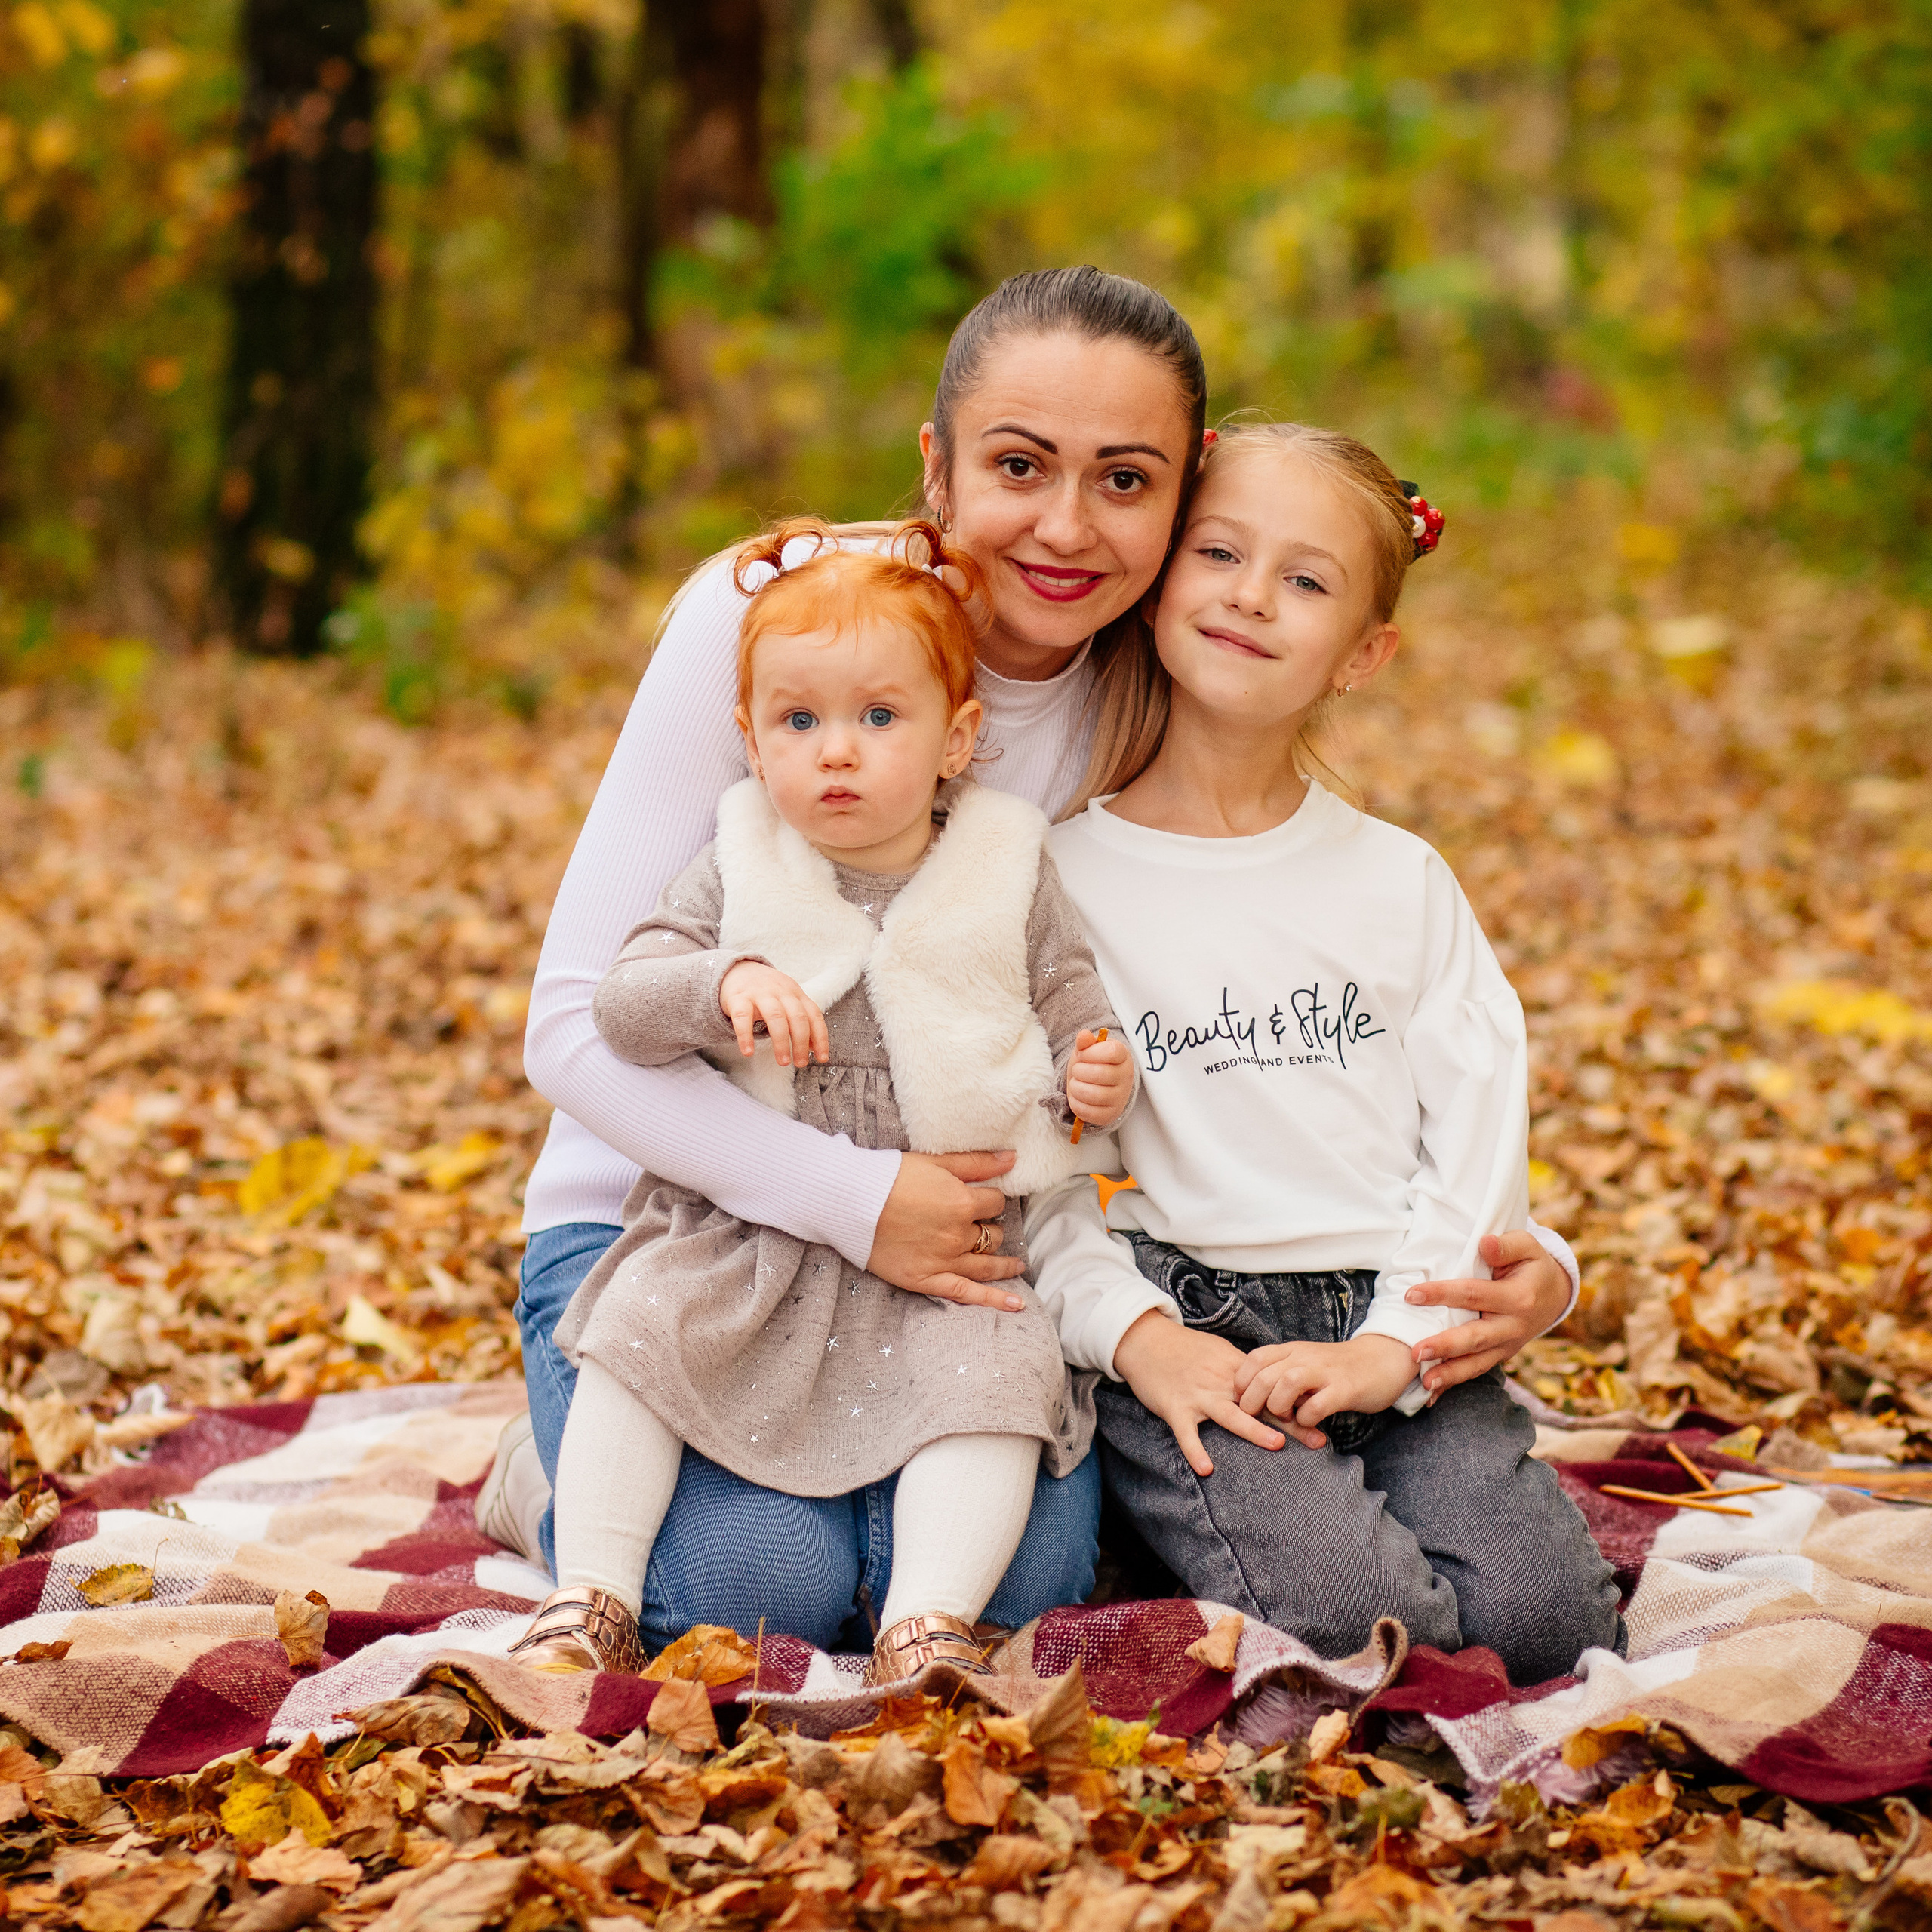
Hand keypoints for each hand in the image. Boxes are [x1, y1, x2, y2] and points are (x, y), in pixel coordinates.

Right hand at [719, 961, 827, 1068]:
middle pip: (797, 1017)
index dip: (820, 1038)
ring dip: (781, 1042)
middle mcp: (781, 992)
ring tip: (783, 1062)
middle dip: (801, 1043)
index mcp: (796, 994)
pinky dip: (746, 1036)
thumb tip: (814, 1048)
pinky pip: (743, 1017)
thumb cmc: (767, 992)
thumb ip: (802, 1021)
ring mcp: (760, 993)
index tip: (822, 1058)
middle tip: (801, 1063)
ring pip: (775, 1017)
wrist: (738, 970)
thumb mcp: (788, 1000)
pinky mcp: (739, 998)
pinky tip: (748, 1052)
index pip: (814, 1015)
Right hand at [865, 1150, 1027, 1311]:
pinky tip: (1016, 1305)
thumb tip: (1012, 1158)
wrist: (851, 1202)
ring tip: (1016, 1266)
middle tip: (983, 1227)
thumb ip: (976, 1163)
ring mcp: (944, 1260)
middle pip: (991, 1235)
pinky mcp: (926, 1280)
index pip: (995, 1204)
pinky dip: (994, 1301)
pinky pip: (967, 1294)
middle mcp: (958, 1235)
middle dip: (990, 1229)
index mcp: (962, 1203)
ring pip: (986, 1265)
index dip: (990, 1200)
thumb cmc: (891, 1176)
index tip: (982, 1199)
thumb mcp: (936, 1162)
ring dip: (1005, 1265)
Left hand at [1067, 1029, 1132, 1131]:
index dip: (1090, 1053)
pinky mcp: (1111, 1114)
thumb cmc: (1092, 1062)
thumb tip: (1083, 1035)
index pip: (1111, 1052)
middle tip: (1077, 1070)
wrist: (1098, 1084)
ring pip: (1093, 1094)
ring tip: (1076, 1083)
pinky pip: (1089, 1112)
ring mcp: (1121, 1097)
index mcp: (1123, 1056)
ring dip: (1076, 1087)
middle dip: (1079, 1071)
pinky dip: (1076, 1104)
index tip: (1082, 1054)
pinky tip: (1077, 1097)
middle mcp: (1126, 1077)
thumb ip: (1085, 1041)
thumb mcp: (1088, 1049)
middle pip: (1099, 1074)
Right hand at [1112, 1310, 1302, 1476]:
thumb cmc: (1182, 1349)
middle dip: (1291, 1423)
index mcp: (1234, 1370)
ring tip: (1277, 1445)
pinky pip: (1186, 1433)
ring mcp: (1198, 1395)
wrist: (1145, 1340)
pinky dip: (1195, 1450)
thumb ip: (1241, 1372)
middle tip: (1318, 1441)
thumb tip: (1268, 1385)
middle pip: (1261, 1405)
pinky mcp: (1175, 1407)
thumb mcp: (1217, 1353)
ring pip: (1230, 1414)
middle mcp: (1221, 1383)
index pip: (1273, 1389)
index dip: (1299, 1405)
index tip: (1325, 1420)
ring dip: (1253, 1429)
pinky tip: (1206, 1469)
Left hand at [1234, 1334, 1413, 1428]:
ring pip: (1287, 1384)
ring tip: (1284, 1417)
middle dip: (1252, 1400)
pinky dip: (1306, 1419)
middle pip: (1264, 1374)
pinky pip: (1317, 1406)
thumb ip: (1282, 1372)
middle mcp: (1306, 1357)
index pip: (1255, 1358)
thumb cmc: (1338, 1368)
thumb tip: (1254, 1395)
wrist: (1383, 1359)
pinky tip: (1308, 1422)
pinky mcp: (1345, 1389)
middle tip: (1257, 1415)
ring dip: (1278, 1406)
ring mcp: (1326, 1372)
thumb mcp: (1306, 1362)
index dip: (1242, 1381)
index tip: (1243, 1399)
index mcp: (1293, 1350)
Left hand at [1405, 1232, 1572, 1400]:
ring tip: (1425, 1383)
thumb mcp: (1527, 1246)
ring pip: (1477, 1363)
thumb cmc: (1532, 1265)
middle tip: (1415, 1351)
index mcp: (1518, 1297)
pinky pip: (1477, 1370)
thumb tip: (1484, 1244)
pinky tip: (1431, 1396)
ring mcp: (1508, 1345)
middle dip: (1445, 1346)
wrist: (1555, 1294)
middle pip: (1475, 1338)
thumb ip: (1506, 1245)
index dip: (1442, 1294)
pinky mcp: (1501, 1355)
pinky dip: (1455, 1383)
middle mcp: (1514, 1326)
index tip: (1411, 1295)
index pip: (1474, 1295)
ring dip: (1450, 1374)